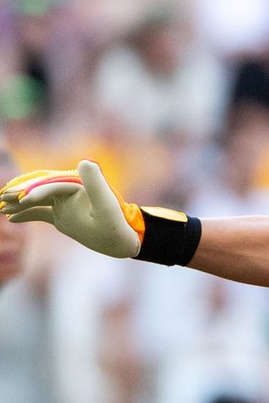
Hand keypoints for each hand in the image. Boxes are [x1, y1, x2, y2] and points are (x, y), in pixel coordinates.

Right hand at [1, 160, 142, 257]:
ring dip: (19, 202)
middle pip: (40, 188)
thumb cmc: (117, 225)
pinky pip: (40, 213)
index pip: (52, 185)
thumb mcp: (107, 207)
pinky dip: (25, 214)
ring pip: (36, 200)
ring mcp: (64, 204)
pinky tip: (10, 219)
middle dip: (21, 192)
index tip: (24, 200)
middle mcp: (69, 192)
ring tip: (1, 208)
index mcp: (79, 186)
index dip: (37, 191)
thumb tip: (84, 161)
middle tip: (4, 197)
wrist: (122, 242)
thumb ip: (96, 185)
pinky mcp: (62, 216)